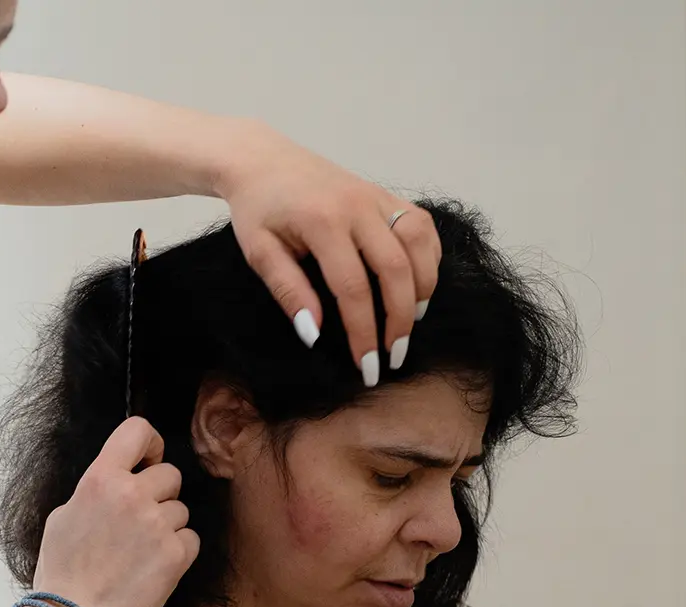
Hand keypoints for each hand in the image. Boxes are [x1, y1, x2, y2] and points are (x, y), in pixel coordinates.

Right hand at [32, 417, 196, 606]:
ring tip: (140, 553)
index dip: (150, 444)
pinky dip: (177, 552)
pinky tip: (152, 568)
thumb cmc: (61, 573)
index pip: (137, 430)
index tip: (148, 461)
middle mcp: (132, 494)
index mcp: (100, 479)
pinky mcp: (176, 554)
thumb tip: (116, 483)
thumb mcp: (63, 517)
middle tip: (139, 523)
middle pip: (171, 475)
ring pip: (180, 510)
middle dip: (159, 496)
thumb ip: (94, 492)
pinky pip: (190, 539)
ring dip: (166, 528)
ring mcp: (157, 524)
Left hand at [215, 120, 440, 378]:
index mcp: (322, 222)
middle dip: (400, 319)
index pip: (353, 288)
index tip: (366, 367)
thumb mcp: (260, 252)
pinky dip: (428, 258)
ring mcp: (375, 196)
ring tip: (412, 322)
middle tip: (395, 356)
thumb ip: (288, 291)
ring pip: (418, 243)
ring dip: (423, 287)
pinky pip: (421, 225)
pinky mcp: (384, 193)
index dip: (363, 332)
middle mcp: (357, 206)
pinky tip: (418, 284)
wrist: (263, 160)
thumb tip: (314, 334)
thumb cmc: (257, 210)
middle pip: (395, 269)